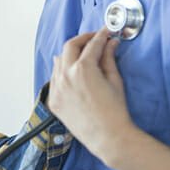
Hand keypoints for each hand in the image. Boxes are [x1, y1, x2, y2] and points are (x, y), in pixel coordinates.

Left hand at [48, 28, 136, 161]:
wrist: (108, 137)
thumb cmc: (115, 111)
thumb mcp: (114, 80)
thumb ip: (109, 58)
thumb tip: (110, 43)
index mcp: (83, 69)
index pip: (92, 44)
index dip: (101, 35)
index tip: (106, 32)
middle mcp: (66, 76)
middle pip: (70, 46)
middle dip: (83, 39)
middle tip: (94, 39)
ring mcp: (57, 89)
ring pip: (59, 61)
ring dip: (71, 55)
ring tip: (84, 55)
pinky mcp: (54, 101)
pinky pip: (55, 78)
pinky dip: (63, 71)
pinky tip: (72, 73)